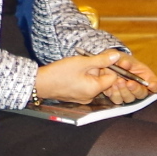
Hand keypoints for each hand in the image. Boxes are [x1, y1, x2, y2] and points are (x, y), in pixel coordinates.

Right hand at [34, 50, 156, 104]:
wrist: (40, 83)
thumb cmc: (60, 73)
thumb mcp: (82, 62)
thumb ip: (101, 60)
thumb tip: (116, 57)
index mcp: (95, 89)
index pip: (113, 78)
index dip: (108, 67)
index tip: (98, 59)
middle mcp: (91, 97)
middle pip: (103, 80)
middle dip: (97, 70)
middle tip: (85, 62)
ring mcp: (83, 98)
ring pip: (93, 82)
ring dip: (89, 73)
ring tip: (77, 67)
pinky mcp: (76, 97)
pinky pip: (85, 86)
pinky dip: (82, 78)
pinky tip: (73, 73)